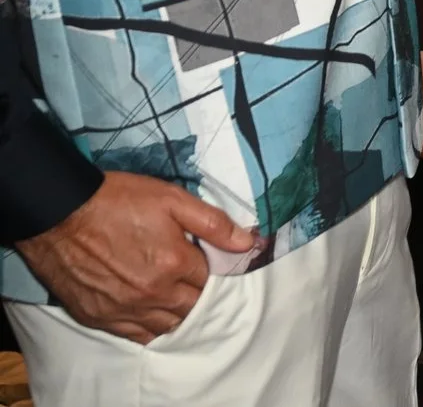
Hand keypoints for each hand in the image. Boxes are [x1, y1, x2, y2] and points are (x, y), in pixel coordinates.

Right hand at [13, 172, 258, 342]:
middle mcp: (151, 293)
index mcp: (174, 264)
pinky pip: (135, 335)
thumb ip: (213, 224)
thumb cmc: (117, 201)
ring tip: (176, 297)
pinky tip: (153, 315)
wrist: (59, 213)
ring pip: (167, 326)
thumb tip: (250, 243)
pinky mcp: (98, 317)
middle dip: (199, 294)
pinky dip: (150, 328)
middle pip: (192, 307)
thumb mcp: (172, 199)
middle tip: (193, 278)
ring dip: (177, 314)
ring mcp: (123, 309)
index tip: (208, 260)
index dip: (213, 270)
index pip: (211, 280)